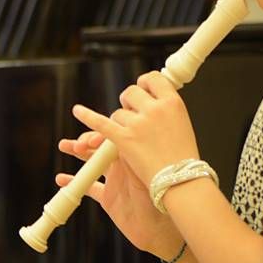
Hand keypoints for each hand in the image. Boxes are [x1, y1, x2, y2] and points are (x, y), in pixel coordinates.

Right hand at [57, 128, 181, 257]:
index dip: (100, 136)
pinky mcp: (108, 198)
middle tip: (75, 146)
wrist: (162, 233)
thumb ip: (129, 162)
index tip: (90, 141)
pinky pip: (88, 188)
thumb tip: (117, 143)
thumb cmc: (160, 204)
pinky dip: (73, 183)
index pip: (114, 138)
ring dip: (77, 153)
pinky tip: (61, 179)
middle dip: (86, 142)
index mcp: (134, 157)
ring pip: (91, 163)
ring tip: (64, 145)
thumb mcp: (144, 180)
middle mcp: (123, 166)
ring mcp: (115, 181)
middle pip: (100, 147)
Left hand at [71, 71, 199, 186]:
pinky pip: (101, 124)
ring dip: (119, 123)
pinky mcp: (124, 139)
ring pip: (118, 113)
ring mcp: (138, 124)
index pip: (154, 79)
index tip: (143, 89)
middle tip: (131, 113)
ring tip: (132, 140)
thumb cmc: (184, 160)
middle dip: (128, 102)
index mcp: (173, 103)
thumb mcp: (183, 126)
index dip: (146, 84)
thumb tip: (153, 102)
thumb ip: (166, 112)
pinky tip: (78, 112)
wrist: (183, 183)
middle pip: (131, 93)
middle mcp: (155, 109)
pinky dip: (88, 117)